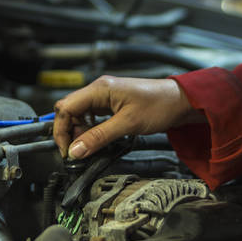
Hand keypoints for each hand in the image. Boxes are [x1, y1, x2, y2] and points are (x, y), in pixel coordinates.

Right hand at [52, 75, 201, 158]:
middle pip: (69, 110)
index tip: (68, 151)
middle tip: (76, 151)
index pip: (66, 107)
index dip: (62, 131)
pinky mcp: (111, 103)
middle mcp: (98, 89)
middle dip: (68, 132)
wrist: (180, 101)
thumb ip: (98, 137)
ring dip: (79, 131)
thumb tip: (76, 151)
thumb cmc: (158, 105)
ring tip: (88, 146)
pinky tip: (97, 138)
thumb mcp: (127, 124)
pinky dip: (90, 128)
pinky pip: (92, 115)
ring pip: (79, 113)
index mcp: (99, 89)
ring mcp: (104, 96)